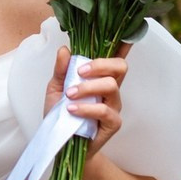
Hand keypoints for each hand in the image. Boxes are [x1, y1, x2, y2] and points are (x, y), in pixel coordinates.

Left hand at [44, 44, 127, 158]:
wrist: (60, 144)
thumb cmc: (61, 114)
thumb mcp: (55, 88)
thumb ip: (61, 69)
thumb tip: (65, 49)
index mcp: (99, 77)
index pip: (115, 58)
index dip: (123, 45)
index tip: (125, 35)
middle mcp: (110, 89)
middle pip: (120, 67)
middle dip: (100, 64)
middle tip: (80, 70)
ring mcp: (113, 105)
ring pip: (111, 86)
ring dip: (88, 87)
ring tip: (69, 95)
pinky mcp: (113, 123)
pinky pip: (105, 110)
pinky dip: (87, 108)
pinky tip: (72, 109)